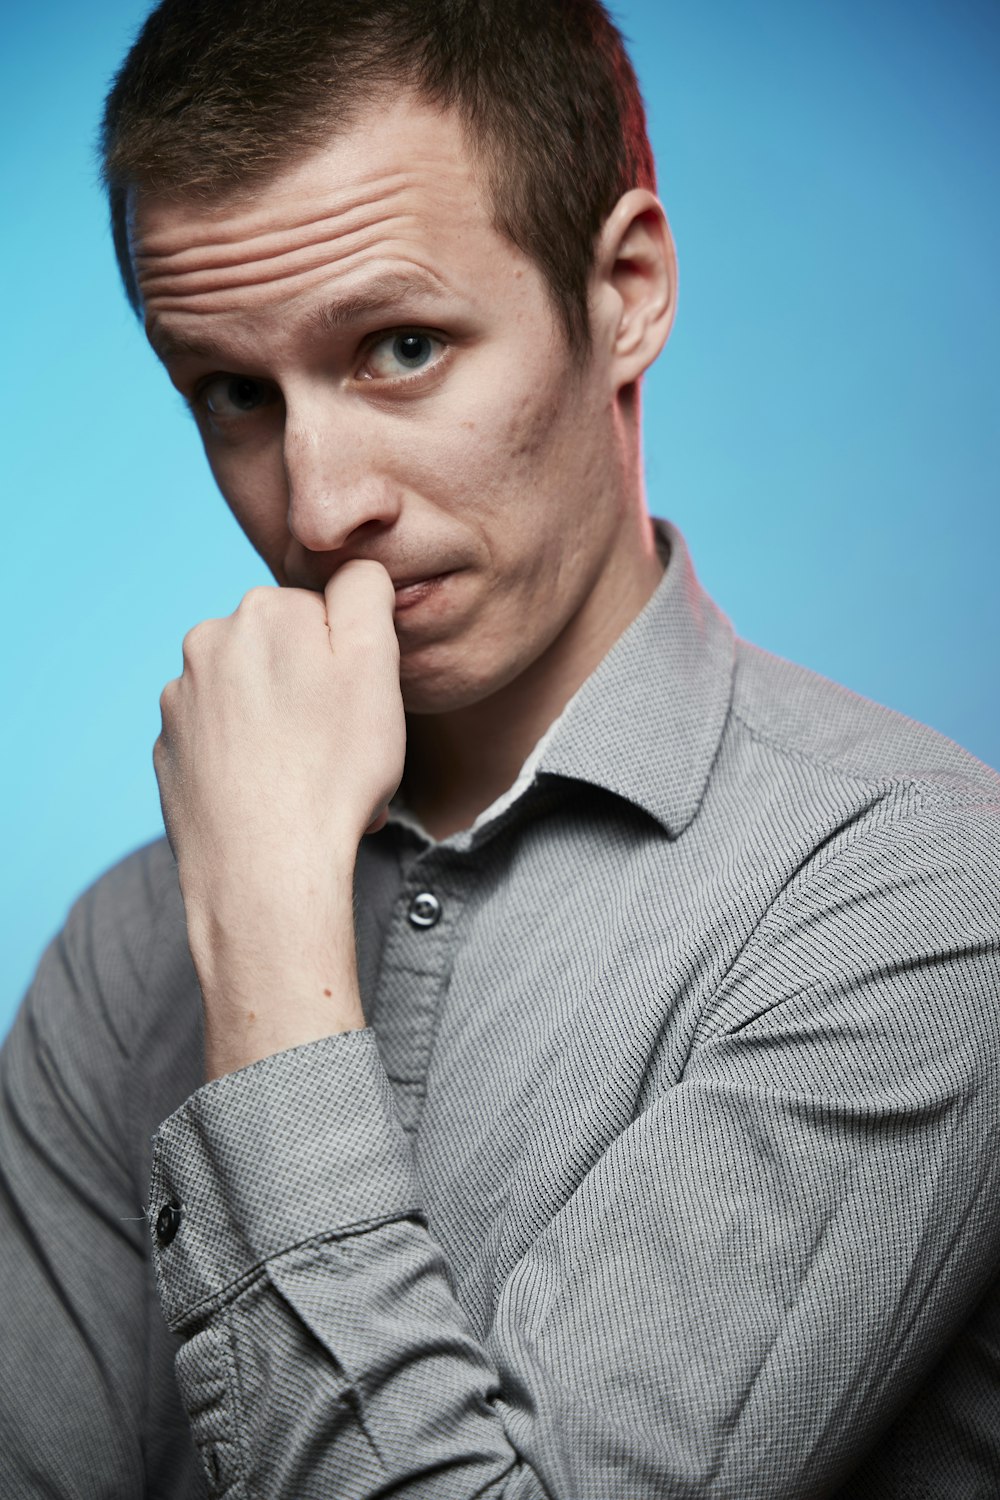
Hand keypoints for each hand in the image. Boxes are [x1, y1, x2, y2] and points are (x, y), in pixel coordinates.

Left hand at [154, 560, 404, 1076]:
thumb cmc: (332, 773)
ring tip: (312, 782)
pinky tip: (274, 801)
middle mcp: (208, 643)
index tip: (359, 707)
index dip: (353, 662)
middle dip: (315, 692)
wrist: (265, 875)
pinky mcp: (170, 752)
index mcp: (264, 611)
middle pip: (285, 654)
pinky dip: (251, 763)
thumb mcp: (375, 668)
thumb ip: (366, 595)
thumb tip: (355, 566)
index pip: (326, 614)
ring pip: (254, 700)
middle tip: (343, 749)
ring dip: (286, 729)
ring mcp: (181, 701)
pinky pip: (225, 743)